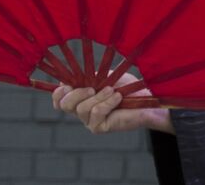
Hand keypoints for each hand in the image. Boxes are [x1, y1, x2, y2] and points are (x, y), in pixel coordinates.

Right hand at [52, 75, 170, 134]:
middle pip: (65, 105)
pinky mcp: (99, 127)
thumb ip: (89, 78)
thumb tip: (69, 79)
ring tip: (112, 91)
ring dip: (98, 96)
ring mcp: (89, 121)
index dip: (58, 93)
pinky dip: (107, 102)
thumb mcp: (106, 77)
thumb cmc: (127, 87)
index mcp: (80, 98)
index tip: (67, 84)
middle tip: (92, 87)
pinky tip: (117, 98)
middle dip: (77, 93)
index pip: (59, 100)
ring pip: (82, 108)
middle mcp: (81, 111)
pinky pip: (96, 112)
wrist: (146, 99)